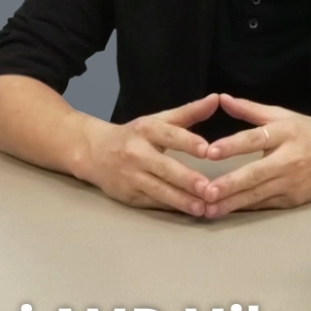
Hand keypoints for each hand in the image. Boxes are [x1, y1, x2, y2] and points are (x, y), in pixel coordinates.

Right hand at [77, 93, 218, 215]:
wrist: (94, 152)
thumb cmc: (134, 135)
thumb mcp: (158, 120)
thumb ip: (189, 112)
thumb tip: (216, 99)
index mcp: (146, 130)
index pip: (169, 135)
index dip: (188, 142)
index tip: (207, 150)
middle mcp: (136, 153)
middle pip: (165, 168)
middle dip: (187, 180)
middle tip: (210, 189)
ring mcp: (131, 176)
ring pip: (159, 190)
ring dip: (181, 200)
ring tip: (203, 208)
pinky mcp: (128, 196)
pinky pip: (153, 202)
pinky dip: (171, 207)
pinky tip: (188, 211)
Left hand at [199, 93, 310, 217]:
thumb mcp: (283, 115)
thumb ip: (250, 109)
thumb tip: (222, 98)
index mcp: (286, 133)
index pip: (256, 138)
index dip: (233, 145)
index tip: (211, 151)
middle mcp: (289, 159)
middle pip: (256, 173)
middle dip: (230, 184)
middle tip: (207, 191)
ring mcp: (292, 182)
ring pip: (258, 194)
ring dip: (232, 202)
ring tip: (209, 208)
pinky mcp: (293, 200)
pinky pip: (265, 204)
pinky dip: (246, 208)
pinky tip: (227, 211)